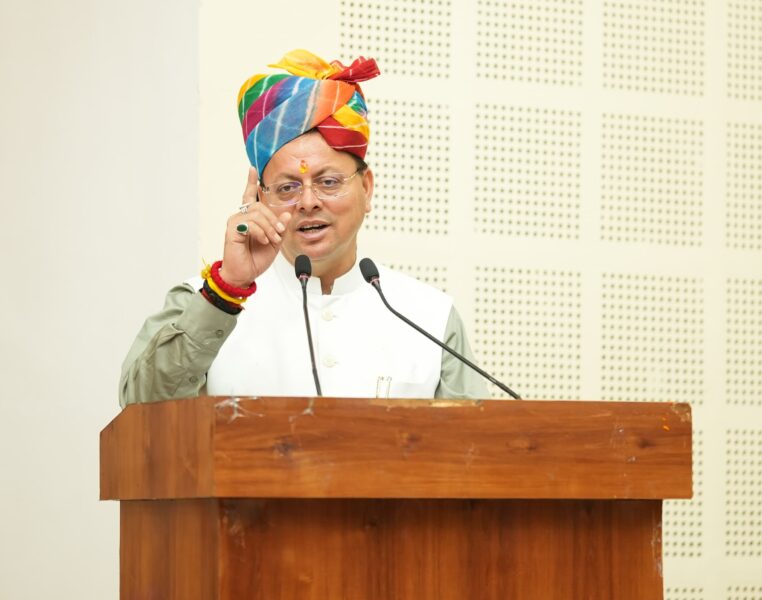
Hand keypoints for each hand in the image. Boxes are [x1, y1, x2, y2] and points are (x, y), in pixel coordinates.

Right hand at [218, 167, 291, 286]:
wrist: (244, 275)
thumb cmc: (255, 260)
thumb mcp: (274, 243)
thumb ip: (280, 228)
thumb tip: (287, 214)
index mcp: (250, 219)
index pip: (249, 196)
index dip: (250, 182)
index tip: (253, 169)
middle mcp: (241, 218)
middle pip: (259, 206)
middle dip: (273, 220)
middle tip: (279, 233)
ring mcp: (235, 223)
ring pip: (256, 214)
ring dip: (269, 228)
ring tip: (271, 240)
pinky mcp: (232, 230)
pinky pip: (250, 223)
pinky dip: (260, 232)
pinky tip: (263, 240)